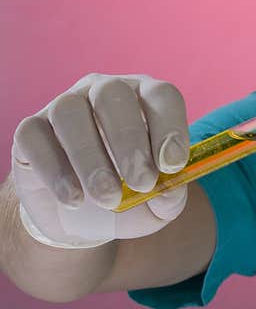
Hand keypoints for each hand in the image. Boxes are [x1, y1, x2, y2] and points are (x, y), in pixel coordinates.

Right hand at [11, 73, 190, 247]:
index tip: (173, 165)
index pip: (161, 95)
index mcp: (146, 100)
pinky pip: (35, 136)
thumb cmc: (129, 196)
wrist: (82, 216)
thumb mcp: (158, 204)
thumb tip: (169, 192)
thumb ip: (170, 196)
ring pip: (69, 111)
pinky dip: (56, 170)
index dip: (170, 127)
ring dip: (90, 157)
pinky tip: (75, 199)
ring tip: (108, 198)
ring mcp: (65, 105)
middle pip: (113, 94)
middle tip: (142, 183)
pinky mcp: (31, 129)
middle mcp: (105, 91)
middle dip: (130, 140)